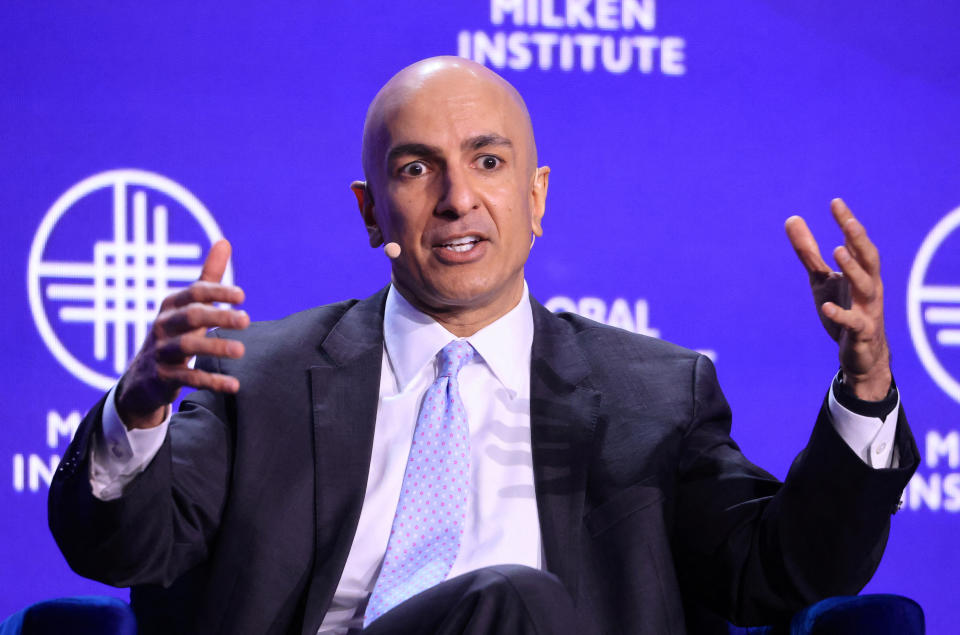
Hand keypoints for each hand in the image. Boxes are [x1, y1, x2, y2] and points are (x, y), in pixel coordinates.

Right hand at [116, 239, 249, 428]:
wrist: (142, 377)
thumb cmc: (175, 333)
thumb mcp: (189, 305)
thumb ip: (209, 278)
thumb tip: (224, 241)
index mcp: (172, 305)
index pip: (194, 293)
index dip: (217, 292)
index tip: (242, 295)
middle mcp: (163, 326)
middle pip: (191, 316)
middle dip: (218, 317)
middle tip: (246, 320)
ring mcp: (161, 352)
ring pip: (188, 347)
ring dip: (215, 348)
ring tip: (241, 351)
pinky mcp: (163, 377)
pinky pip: (188, 378)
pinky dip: (211, 382)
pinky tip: (234, 386)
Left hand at [785, 199, 891, 400]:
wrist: (861, 353)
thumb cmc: (843, 308)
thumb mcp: (820, 279)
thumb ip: (808, 252)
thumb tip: (792, 217)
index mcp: (861, 272)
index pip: (857, 243)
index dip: (848, 222)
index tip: (835, 202)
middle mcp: (869, 287)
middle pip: (869, 259)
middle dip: (860, 240)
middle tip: (848, 223)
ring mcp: (868, 310)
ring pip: (866, 286)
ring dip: (854, 269)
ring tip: (838, 250)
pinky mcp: (862, 333)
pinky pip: (854, 322)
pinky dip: (841, 314)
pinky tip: (826, 306)